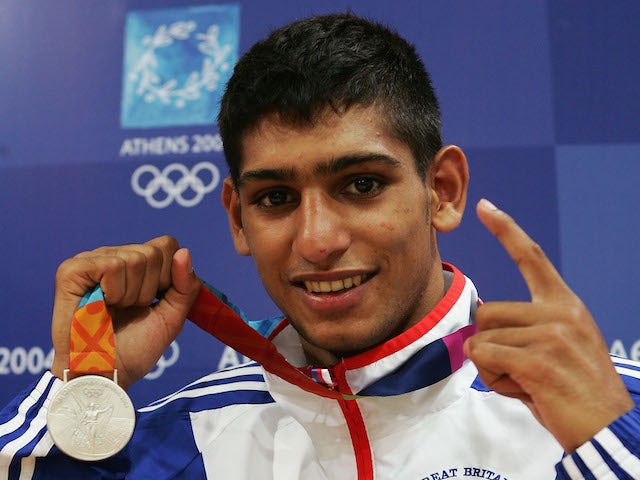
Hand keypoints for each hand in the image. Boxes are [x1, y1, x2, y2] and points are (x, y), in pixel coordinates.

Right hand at [50, 236, 201, 389]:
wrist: (107, 375)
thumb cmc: (135, 348)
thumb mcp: (171, 316)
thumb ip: (185, 286)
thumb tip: (185, 252)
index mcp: (135, 263)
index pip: (166, 245)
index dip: (169, 276)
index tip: (154, 302)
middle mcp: (112, 256)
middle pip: (153, 252)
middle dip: (150, 290)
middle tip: (130, 310)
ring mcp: (91, 261)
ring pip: (134, 258)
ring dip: (132, 295)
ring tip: (114, 310)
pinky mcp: (71, 271)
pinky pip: (111, 266)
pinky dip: (114, 292)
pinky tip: (101, 305)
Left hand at [463, 199, 633, 452]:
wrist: (609, 429)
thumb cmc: (574, 392)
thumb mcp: (555, 348)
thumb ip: (523, 329)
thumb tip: (479, 324)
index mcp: (566, 304)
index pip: (531, 257)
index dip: (505, 230)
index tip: (484, 206)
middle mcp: (560, 311)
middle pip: (487, 312)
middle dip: (491, 345)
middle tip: (524, 370)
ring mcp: (551, 333)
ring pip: (482, 339)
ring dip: (493, 366)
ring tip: (529, 382)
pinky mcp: (538, 359)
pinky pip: (484, 358)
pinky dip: (494, 379)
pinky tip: (526, 390)